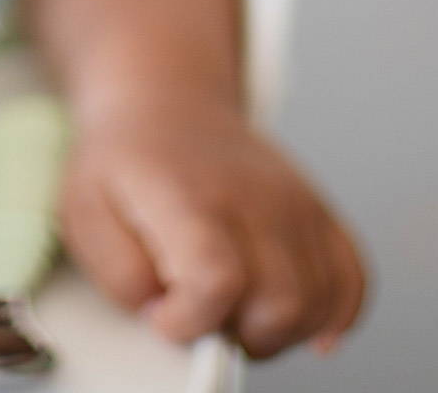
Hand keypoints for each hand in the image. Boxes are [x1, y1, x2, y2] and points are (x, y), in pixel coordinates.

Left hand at [59, 97, 367, 359]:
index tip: (163, 315)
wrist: (165, 103)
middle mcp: (253, 195)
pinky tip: (299, 321)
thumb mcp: (84, 211)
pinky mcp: (318, 211)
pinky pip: (353, 278)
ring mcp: (294, 201)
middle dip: (237, 335)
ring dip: (281, 332)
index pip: (216, 279)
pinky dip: (335, 312)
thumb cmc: (123, 162)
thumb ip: (118, 272)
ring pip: (319, 302)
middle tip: (201, 316)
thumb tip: (165, 314)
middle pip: (279, 304)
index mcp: (188, 195)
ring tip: (236, 312)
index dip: (190, 320)